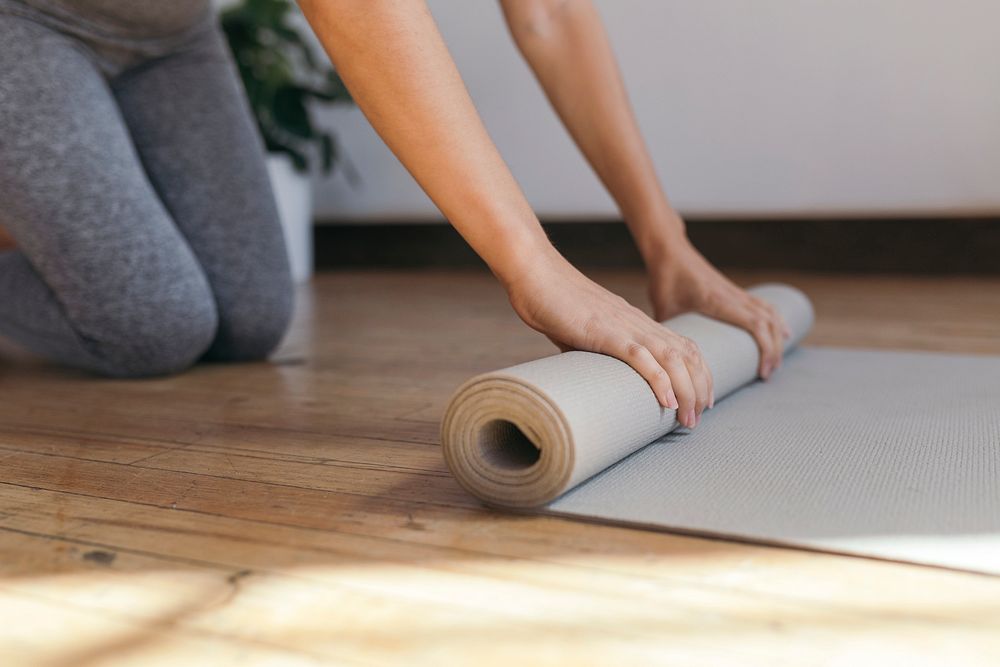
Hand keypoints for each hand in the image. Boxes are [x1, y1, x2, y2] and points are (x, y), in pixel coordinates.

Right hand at [505, 250, 712, 427]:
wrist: (534, 272)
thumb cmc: (551, 300)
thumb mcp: (579, 331)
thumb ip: (590, 350)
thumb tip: (588, 373)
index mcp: (635, 322)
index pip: (682, 346)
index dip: (698, 373)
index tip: (701, 398)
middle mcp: (638, 323)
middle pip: (687, 355)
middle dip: (699, 388)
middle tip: (697, 418)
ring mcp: (624, 326)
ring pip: (672, 359)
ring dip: (686, 391)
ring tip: (688, 418)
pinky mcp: (605, 332)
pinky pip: (640, 357)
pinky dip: (659, 380)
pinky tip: (667, 401)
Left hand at [647, 235, 790, 379]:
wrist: (669, 250)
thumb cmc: (665, 278)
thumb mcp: (663, 309)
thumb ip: (667, 336)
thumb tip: (666, 362)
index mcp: (718, 301)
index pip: (756, 324)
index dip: (766, 349)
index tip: (763, 372)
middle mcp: (733, 295)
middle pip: (769, 322)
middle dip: (774, 349)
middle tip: (768, 374)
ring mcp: (736, 291)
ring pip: (770, 313)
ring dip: (777, 337)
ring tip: (775, 360)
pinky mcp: (734, 289)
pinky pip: (764, 305)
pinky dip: (776, 320)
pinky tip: (783, 332)